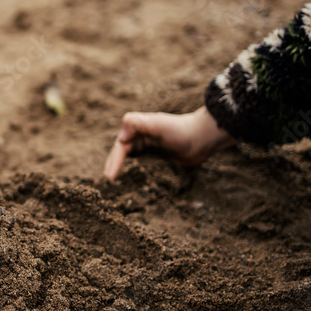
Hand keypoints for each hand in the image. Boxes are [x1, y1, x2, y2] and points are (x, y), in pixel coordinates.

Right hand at [102, 106, 234, 178]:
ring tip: (116, 186)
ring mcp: (150, 149)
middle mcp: (141, 138)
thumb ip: (137, 123)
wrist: (203, 139)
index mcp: (137, 130)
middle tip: (108, 182)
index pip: (120, 146)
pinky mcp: (159, 159)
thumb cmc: (180, 130)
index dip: (114, 161)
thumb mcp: (158, 124)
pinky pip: (144, 167)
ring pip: (131, 160)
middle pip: (122, 153)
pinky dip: (137, 175)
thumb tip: (120, 137)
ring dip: (123, 171)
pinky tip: (135, 186)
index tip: (110, 177)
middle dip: (114, 166)